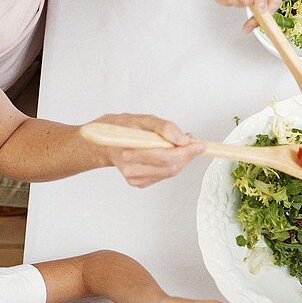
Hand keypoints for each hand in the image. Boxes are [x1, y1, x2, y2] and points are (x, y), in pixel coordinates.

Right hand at [85, 113, 204, 187]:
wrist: (101, 143)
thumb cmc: (119, 128)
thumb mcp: (141, 119)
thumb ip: (164, 128)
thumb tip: (183, 139)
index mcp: (130, 153)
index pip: (166, 158)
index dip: (186, 152)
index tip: (200, 145)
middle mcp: (132, 170)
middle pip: (171, 167)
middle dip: (186, 155)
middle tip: (195, 142)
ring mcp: (136, 179)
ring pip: (169, 172)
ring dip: (181, 159)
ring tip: (181, 143)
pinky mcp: (139, 182)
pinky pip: (163, 174)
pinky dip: (172, 163)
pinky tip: (169, 152)